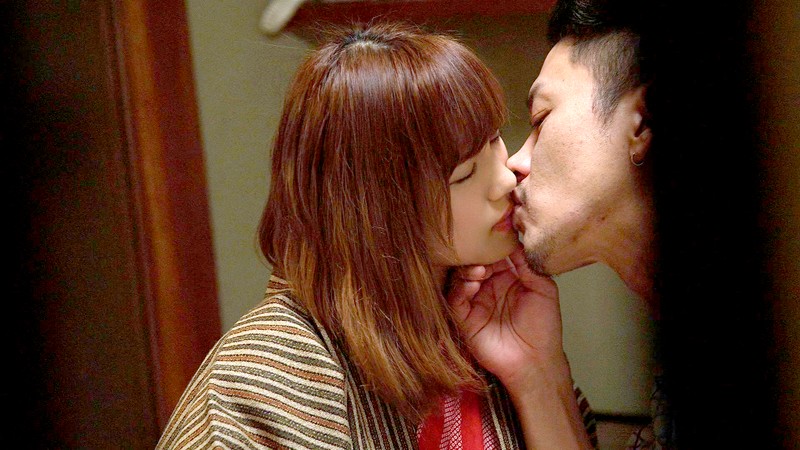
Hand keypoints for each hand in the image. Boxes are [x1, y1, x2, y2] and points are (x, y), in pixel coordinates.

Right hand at [448, 244, 568, 390]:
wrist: (536, 360)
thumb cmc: (544, 327)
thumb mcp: (543, 289)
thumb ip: (528, 265)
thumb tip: (515, 241)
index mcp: (507, 278)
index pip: (494, 256)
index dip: (492, 246)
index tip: (493, 237)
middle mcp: (489, 287)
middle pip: (474, 263)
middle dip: (477, 257)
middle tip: (483, 255)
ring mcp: (476, 303)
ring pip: (461, 279)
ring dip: (467, 271)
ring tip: (480, 272)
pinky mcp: (465, 319)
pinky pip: (455, 300)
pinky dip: (460, 290)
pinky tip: (473, 286)